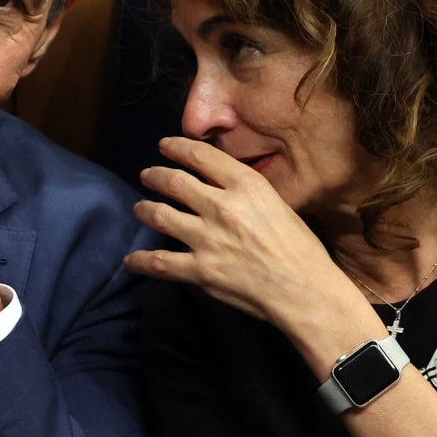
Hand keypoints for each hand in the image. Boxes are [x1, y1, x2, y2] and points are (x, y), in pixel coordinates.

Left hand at [123, 136, 351, 332]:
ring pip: (161, 216)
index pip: (201, 156)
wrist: (305, 291)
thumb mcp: (279, 204)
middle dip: (156, 175)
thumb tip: (222, 186)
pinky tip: (131, 260)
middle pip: (175, 182)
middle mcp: (221, 206)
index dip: (177, 148)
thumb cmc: (300, 249)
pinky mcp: (200, 269)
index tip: (165, 145)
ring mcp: (207, 238)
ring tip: (139, 208)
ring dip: (145, 209)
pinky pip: (160, 263)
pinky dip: (141, 261)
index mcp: (245, 185)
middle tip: (147, 174)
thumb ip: (247, 193)